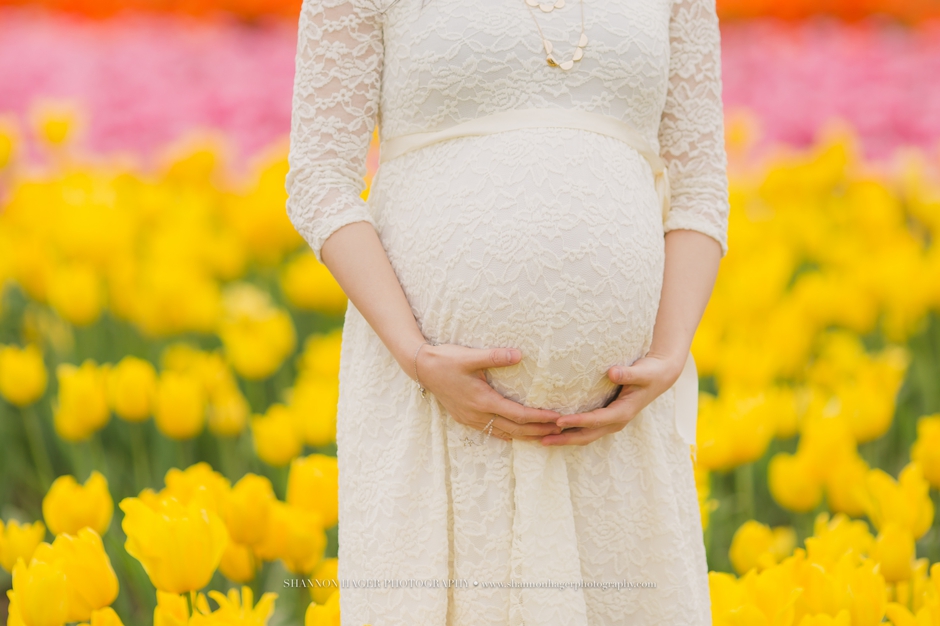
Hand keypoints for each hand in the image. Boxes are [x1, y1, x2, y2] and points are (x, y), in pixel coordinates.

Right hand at [415, 343, 563, 441]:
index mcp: (483, 400)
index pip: (518, 415)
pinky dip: (509, 435)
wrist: (421, 368)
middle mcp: (478, 414)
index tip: (558, 418)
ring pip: (504, 434)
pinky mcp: (466, 418)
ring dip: (526, 436)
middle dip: (539, 431)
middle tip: (562, 430)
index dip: (540, 418)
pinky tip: (518, 435)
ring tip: (546, 436)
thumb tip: (519, 354)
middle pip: (515, 429)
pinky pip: (492, 432)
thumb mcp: (470, 356)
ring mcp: (471, 419)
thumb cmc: (446, 359)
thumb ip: (495, 356)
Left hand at [539, 352, 684, 445]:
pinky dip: (570, 432)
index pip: (595, 420)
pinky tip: (554, 430)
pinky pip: (586, 430)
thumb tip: (612, 372)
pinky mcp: (606, 419)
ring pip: (585, 436)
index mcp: (623, 413)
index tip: (558, 421)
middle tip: (542, 439)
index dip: (577, 421)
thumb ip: (628, 373)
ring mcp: (611, 422)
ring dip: (564, 439)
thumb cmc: (650, 373)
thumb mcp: (642, 372)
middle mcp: (615, 422)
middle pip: (586, 435)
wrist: (659, 378)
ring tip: (542, 439)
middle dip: (564, 439)